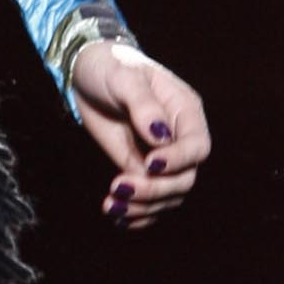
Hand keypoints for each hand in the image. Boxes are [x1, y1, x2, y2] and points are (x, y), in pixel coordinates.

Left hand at [71, 41, 210, 231]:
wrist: (86, 74)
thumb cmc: (110, 67)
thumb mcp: (125, 78)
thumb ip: (144, 106)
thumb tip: (159, 136)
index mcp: (185, 112)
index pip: (197, 146)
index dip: (178, 160)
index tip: (150, 163)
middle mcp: (178, 140)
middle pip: (184, 178)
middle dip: (155, 189)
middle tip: (118, 186)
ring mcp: (161, 159)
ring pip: (167, 196)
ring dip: (142, 207)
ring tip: (111, 206)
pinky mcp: (139, 170)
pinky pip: (149, 202)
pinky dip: (136, 214)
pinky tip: (117, 217)